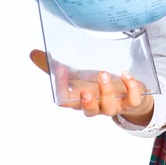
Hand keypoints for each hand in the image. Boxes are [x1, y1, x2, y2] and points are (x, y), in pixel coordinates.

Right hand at [30, 49, 152, 119]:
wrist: (128, 97)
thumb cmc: (97, 84)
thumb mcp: (78, 74)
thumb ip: (54, 66)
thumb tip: (33, 53)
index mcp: (80, 101)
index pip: (67, 101)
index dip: (62, 88)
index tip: (61, 69)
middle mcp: (96, 106)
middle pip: (89, 110)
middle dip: (87, 102)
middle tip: (84, 89)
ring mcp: (114, 106)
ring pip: (109, 107)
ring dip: (106, 92)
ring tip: (104, 74)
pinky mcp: (131, 102)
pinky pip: (132, 100)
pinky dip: (131, 88)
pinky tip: (127, 74)